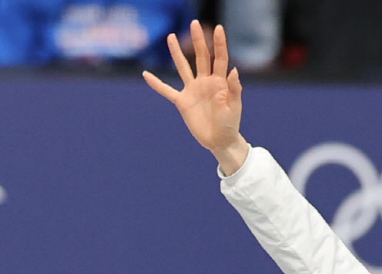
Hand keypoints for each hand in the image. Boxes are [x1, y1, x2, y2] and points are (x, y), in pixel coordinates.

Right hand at [143, 20, 247, 172]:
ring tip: (171, 37)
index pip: (219, 58)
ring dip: (177, 53)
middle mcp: (205, 82)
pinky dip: (157, 84)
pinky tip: (146, 74)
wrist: (220, 141)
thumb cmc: (230, 124)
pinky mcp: (183, 102)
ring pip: (183, 67)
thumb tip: (233, 70)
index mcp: (219, 82)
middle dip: (198, 40)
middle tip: (194, 23)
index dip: (219, 44)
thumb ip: (234, 89)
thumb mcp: (235, 108)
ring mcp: (192, 90)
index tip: (218, 28)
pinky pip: (167, 91)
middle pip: (201, 57)